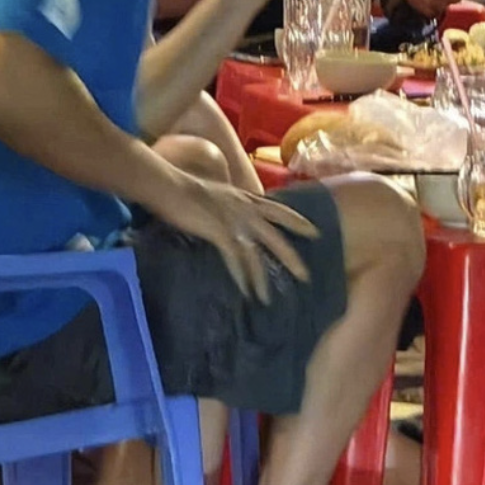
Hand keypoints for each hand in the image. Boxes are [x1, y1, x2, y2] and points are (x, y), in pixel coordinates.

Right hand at [159, 174, 316, 302]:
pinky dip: (241, 276)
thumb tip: (238, 217)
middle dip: (291, 256)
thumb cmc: (189, 190)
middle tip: (305, 276)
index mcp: (246, 197)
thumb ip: (233, 205)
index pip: (278, 209)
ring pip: (258, 251)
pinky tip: (245, 291)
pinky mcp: (220, 231)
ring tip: (268, 298)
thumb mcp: (220, 195)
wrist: (171, 186)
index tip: (314, 233)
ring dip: (262, 278)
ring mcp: (234, 219)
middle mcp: (245, 207)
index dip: (297, 221)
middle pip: (276, 234)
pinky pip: (236, 258)